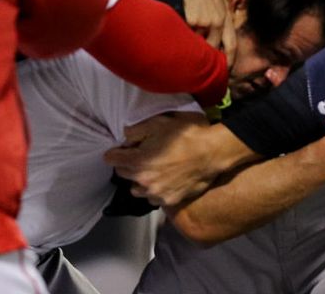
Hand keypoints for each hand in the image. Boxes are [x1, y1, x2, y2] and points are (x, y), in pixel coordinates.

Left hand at [104, 111, 248, 206]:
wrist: (212, 152)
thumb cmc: (186, 135)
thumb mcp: (158, 123)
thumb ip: (136, 130)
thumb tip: (125, 136)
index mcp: (137, 162)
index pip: (112, 159)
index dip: (115, 152)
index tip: (120, 149)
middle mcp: (143, 181)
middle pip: (122, 175)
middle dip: (127, 165)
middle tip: (139, 155)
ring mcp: (157, 194)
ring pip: (137, 190)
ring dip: (139, 181)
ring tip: (151, 171)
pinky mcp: (170, 201)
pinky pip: (154, 198)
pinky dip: (155, 191)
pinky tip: (164, 181)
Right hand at [172, 0, 235, 61]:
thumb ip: (218, 17)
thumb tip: (214, 40)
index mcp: (226, 17)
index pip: (231, 46)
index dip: (228, 62)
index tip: (223, 72)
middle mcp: (218, 21)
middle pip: (210, 48)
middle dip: (201, 55)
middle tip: (192, 59)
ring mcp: (205, 20)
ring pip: (194, 41)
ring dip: (187, 41)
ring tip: (179, 32)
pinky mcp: (192, 18)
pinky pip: (184, 32)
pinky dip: (179, 31)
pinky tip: (175, 21)